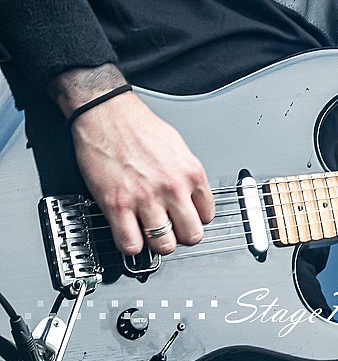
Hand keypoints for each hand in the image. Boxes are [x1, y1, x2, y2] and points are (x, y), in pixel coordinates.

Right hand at [70, 92, 214, 255]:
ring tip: (150, 232)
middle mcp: (172, 187)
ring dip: (157, 243)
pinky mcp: (118, 206)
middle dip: (181, 236)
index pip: (207, 214)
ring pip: (164, 246)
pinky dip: (131, 245)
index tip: (187, 220)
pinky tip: (130, 233)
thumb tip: (191, 197)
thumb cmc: (138, 126)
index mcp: (190, 172)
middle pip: (191, 235)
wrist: (107, 114)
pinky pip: (131, 246)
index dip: (196, 220)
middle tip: (171, 230)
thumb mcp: (177, 146)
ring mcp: (145, 199)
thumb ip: (186, 174)